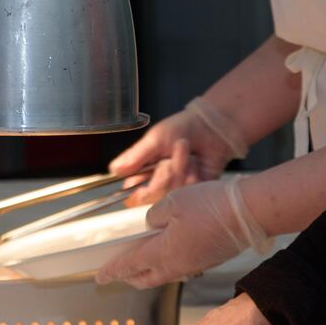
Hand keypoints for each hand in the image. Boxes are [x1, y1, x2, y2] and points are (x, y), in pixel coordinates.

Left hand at [96, 177, 270, 288]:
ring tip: (142, 261)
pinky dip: (168, 264)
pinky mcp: (208, 260)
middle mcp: (178, 265)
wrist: (249, 213)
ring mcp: (195, 265)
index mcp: (163, 253)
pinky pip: (181, 268)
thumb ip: (154, 215)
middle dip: (130, 277)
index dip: (113, 271)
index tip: (100, 276)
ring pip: (164, 274)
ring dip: (149, 271)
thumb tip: (150, 223)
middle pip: (146, 278)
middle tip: (119, 272)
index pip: (130, 265)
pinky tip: (170, 250)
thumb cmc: (212, 206)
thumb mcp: (173, 202)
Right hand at [111, 97, 247, 205]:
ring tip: (185, 149)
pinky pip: (189, 192)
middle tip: (168, 159)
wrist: (211, 127)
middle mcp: (159, 183)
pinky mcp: (194, 191)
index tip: (141, 186)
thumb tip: (114, 169)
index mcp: (143, 172)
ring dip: (179, 168)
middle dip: (162, 176)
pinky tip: (196, 162)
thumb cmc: (182, 128)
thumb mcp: (155, 139)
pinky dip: (192, 173)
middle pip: (152, 197)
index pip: (132, 195)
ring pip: (171, 193)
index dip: (136, 194)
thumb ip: (136, 156)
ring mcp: (177, 189)